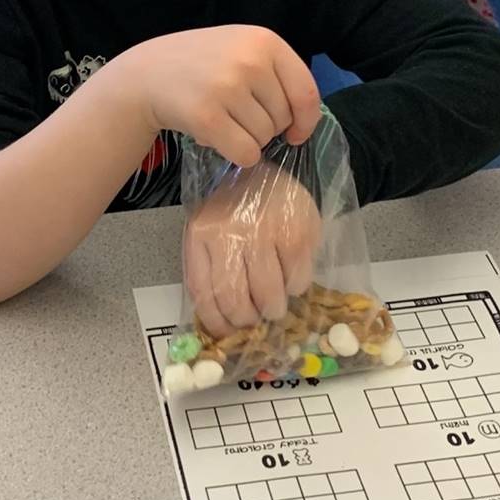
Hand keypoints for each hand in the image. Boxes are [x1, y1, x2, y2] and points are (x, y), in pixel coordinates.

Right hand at [119, 26, 320, 170]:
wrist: (145, 74)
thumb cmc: (201, 65)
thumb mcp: (241, 49)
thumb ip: (276, 75)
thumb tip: (303, 123)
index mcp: (265, 41)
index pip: (306, 92)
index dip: (305, 120)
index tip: (295, 132)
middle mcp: (249, 61)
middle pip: (284, 118)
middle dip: (267, 127)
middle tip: (237, 115)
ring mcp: (227, 87)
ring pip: (264, 138)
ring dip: (248, 140)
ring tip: (222, 119)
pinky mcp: (207, 116)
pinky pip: (246, 153)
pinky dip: (237, 155)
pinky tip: (217, 137)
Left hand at [184, 162, 321, 336]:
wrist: (264, 166)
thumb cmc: (233, 208)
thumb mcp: (209, 232)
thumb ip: (210, 271)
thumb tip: (222, 325)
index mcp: (201, 233)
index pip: (204, 293)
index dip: (217, 322)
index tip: (227, 332)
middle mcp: (230, 232)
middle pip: (237, 300)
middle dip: (248, 319)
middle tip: (256, 316)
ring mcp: (266, 230)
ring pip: (270, 295)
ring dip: (273, 307)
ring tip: (274, 299)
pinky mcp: (298, 231)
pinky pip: (298, 279)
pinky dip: (296, 286)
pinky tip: (290, 274)